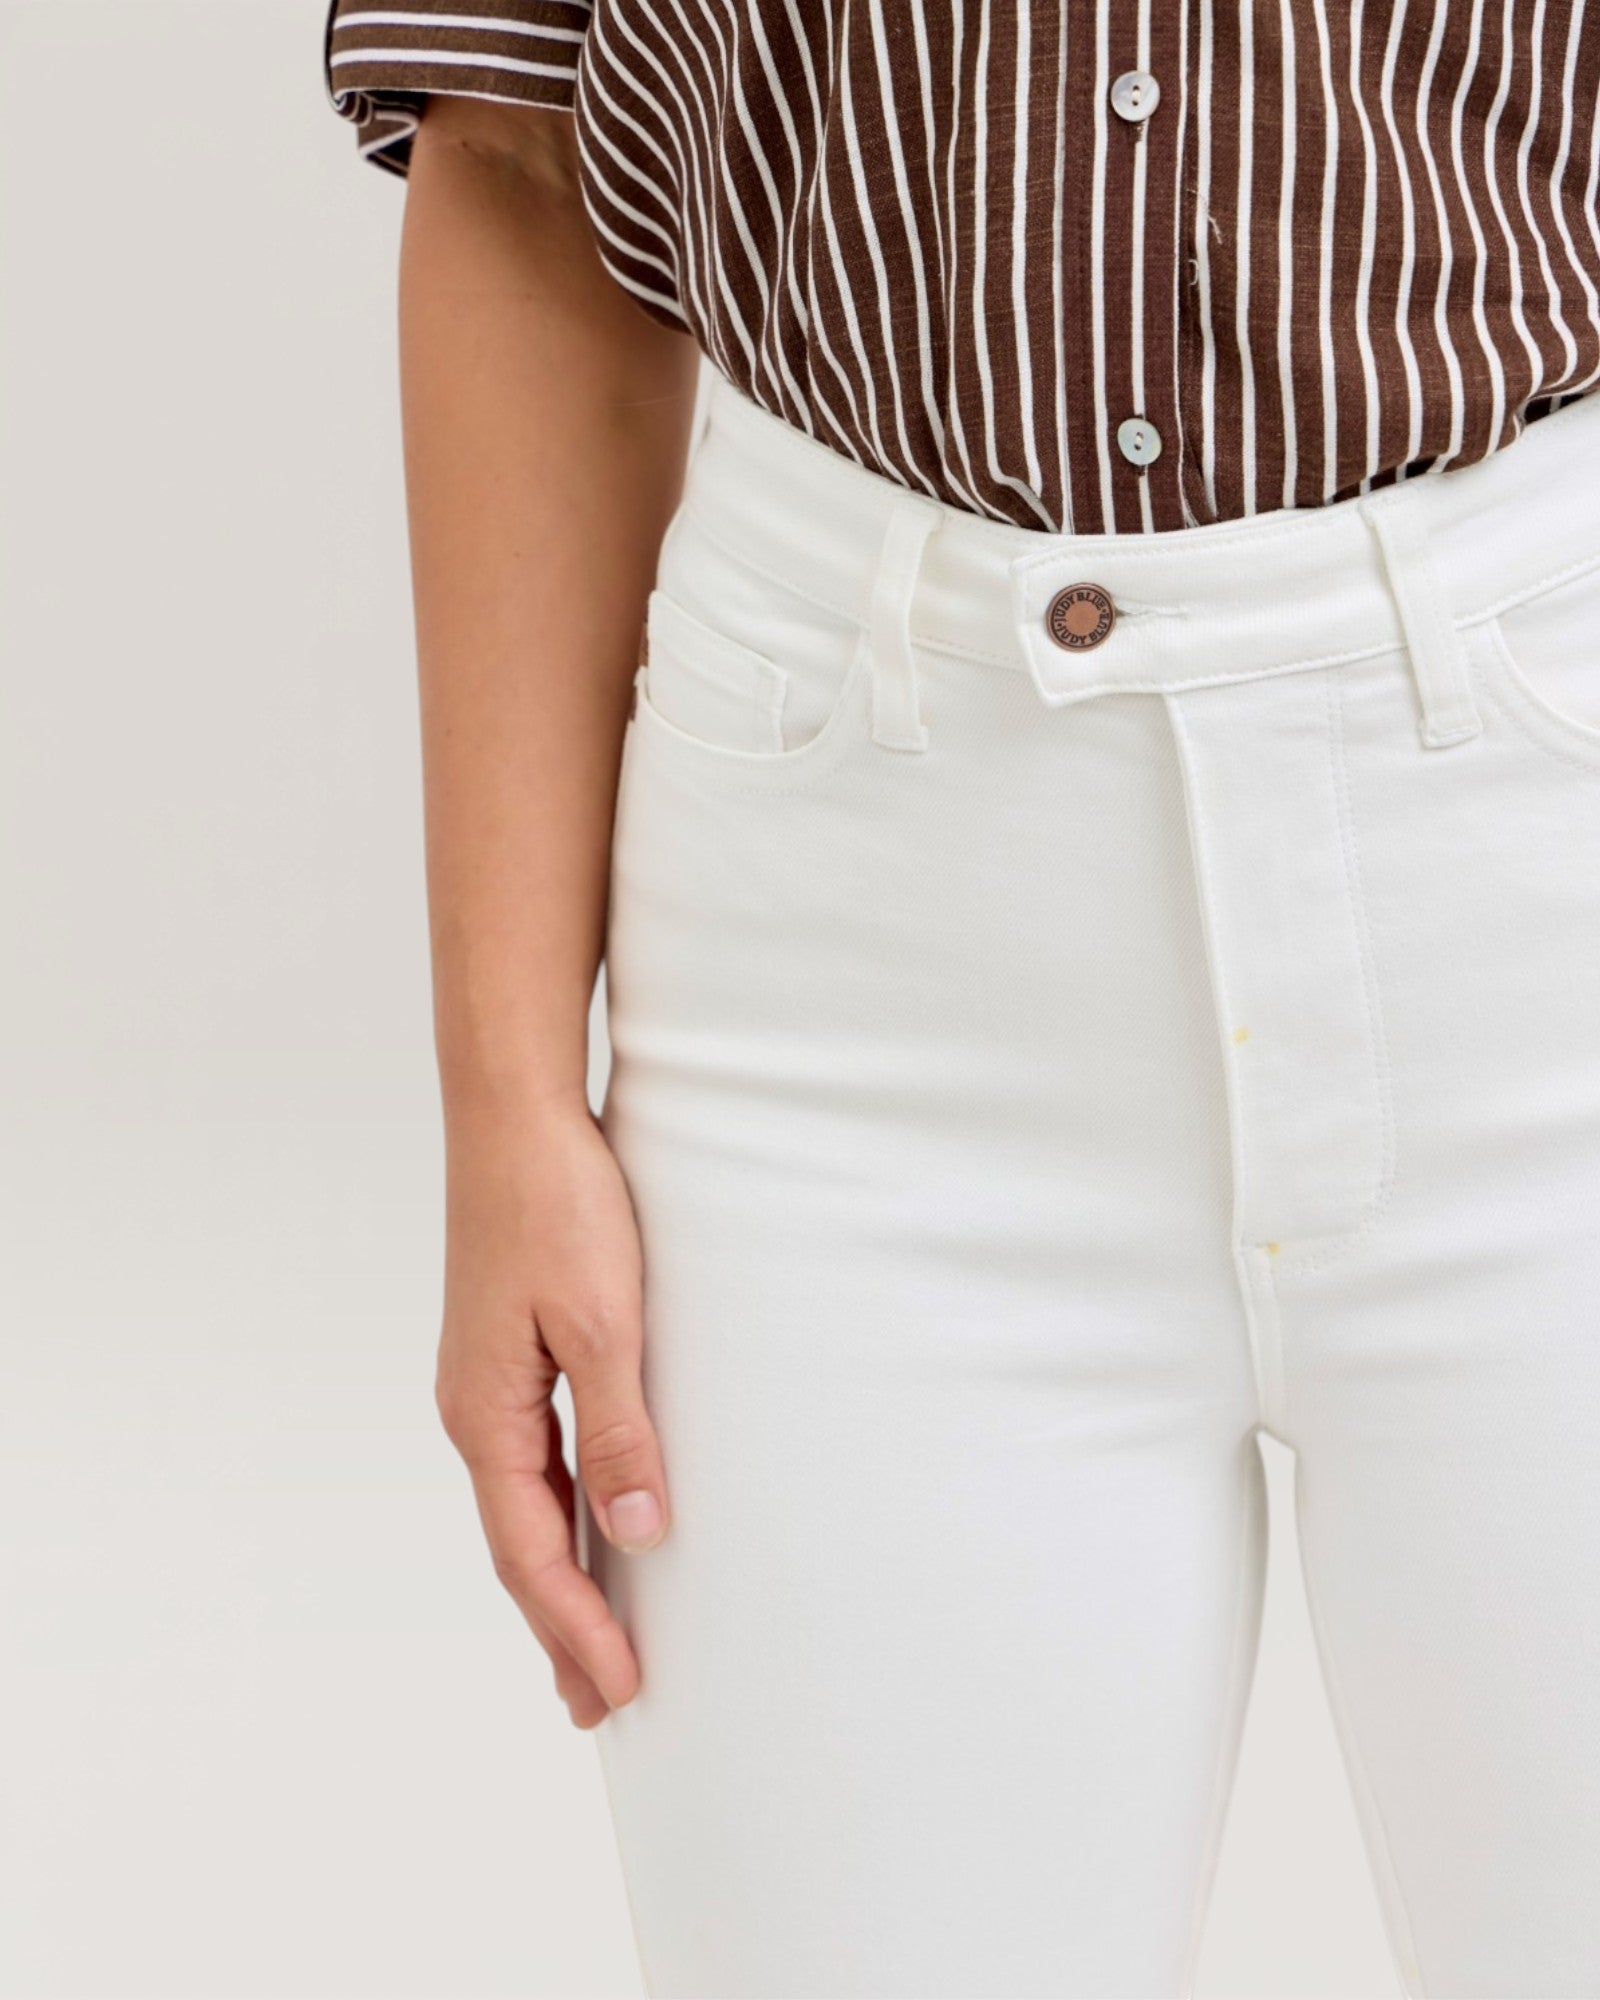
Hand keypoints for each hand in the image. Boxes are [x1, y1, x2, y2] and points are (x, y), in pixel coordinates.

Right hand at [433, 1090, 668, 1727]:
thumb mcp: (603, 1323)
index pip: (532, 1552)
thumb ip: (621, 1430)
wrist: (513, 1111)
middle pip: (519, 1543)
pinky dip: (564, 1510)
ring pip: (526, 1503)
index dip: (578, 1625)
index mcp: (487, 1415)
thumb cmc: (557, 1205)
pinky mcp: (509, 1351)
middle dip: (561, 1624)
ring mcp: (488, 1381)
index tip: (622, 1689)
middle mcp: (475, 1409)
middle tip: (601, 1703)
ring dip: (562, 1572)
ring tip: (597, 1636)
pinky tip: (592, 1519)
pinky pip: (536, 1457)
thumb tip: (638, 1531)